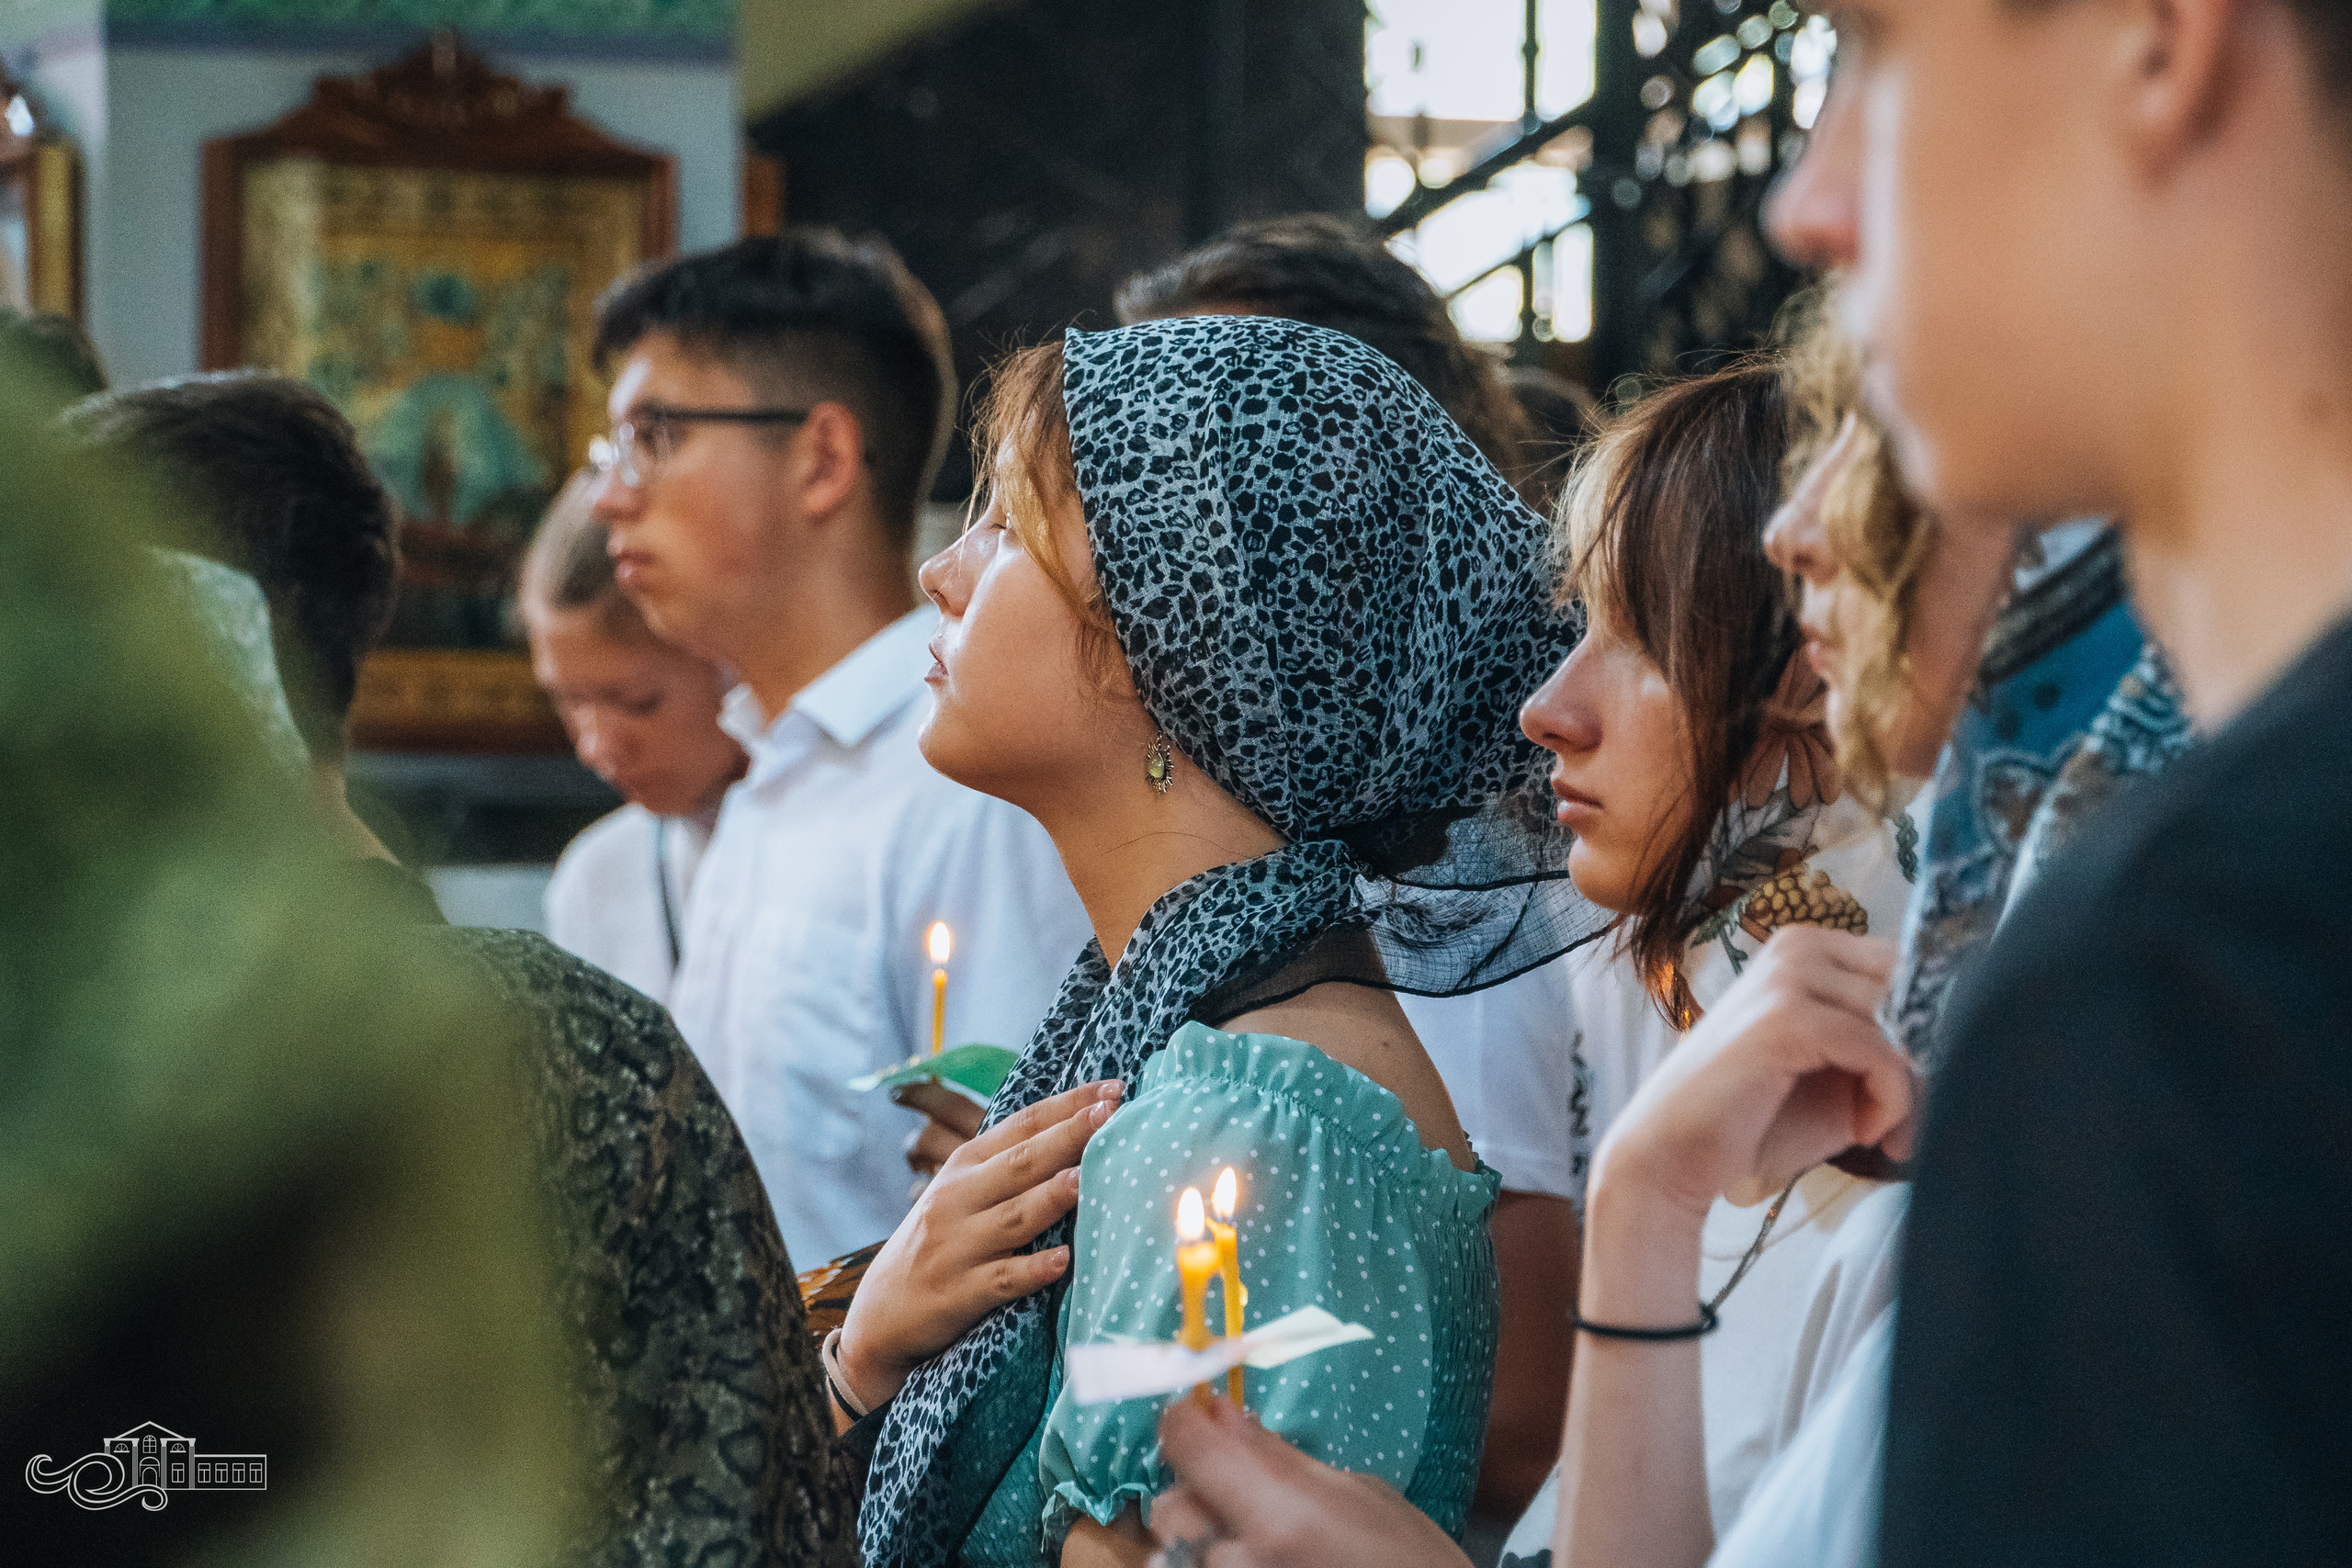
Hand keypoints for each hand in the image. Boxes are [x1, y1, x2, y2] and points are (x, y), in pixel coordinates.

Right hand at [838, 1078, 1123, 1408]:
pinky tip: (1062, 1260)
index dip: (1067, 1105)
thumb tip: (1077, 1130)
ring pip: (1013, 1216)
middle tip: (1111, 1114)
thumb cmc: (939, 1242)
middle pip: (1021, 1162)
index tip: (1113, 1089)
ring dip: (1050, 1197)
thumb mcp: (961, 1192)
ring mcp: (956, 1245)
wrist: (883, 1313)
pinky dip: (1031, 1270)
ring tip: (1087, 1178)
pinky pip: (1001, 1280)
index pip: (1022, 1125)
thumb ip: (1007, 1164)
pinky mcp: (959, 1291)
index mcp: (964, 1166)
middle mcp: (957, 1197)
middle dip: (1068, 1136)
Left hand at [1147, 1396, 1470, 1567]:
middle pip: (1171, 1506)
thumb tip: (1222, 1414)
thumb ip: (1280, 1458)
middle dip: (1200, 1490)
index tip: (1200, 1416)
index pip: (1185, 1445)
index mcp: (1277, 1517)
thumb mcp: (1362, 1494)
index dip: (1188, 1421)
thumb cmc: (1416, 1564)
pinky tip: (1264, 1561)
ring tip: (1264, 1545)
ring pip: (1175, 1552)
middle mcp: (1237, 1563)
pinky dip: (1217, 1561)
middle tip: (1247, 1493)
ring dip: (1206, 1539)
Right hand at [1593, 926, 1911, 1224]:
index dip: (1926, 1030)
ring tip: (1879, 1133)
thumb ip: (1889, 1051)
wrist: (1673, 1156)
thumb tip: (1967, 1045)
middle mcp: (1798, 946)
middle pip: (1911, 991)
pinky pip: (1878, 1050)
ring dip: (1907, 1086)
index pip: (1908, 968)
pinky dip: (1888, 1100)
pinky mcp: (1786, 1017)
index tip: (1917, 1095)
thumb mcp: (1840, 1078)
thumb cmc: (1756, 1119)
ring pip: (1899, 1021)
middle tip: (1903, 1122)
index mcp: (1806, 948)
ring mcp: (1788, 976)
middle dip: (1922, 1059)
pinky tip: (1863, 1132)